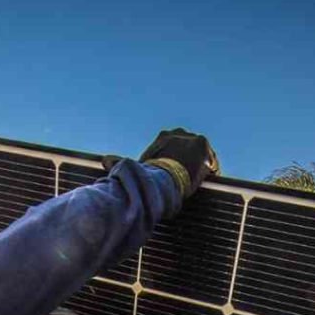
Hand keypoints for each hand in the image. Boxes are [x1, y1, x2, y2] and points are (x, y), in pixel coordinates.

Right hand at [102, 129, 218, 199]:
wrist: (162, 177)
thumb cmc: (146, 176)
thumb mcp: (135, 166)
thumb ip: (122, 162)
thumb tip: (104, 159)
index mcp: (163, 137)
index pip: (173, 147)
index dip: (176, 161)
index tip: (177, 174)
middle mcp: (178, 133)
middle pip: (188, 147)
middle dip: (189, 161)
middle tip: (189, 178)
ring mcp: (191, 138)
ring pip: (200, 153)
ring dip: (201, 165)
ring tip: (200, 181)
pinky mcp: (202, 146)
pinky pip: (210, 159)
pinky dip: (209, 169)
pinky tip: (207, 180)